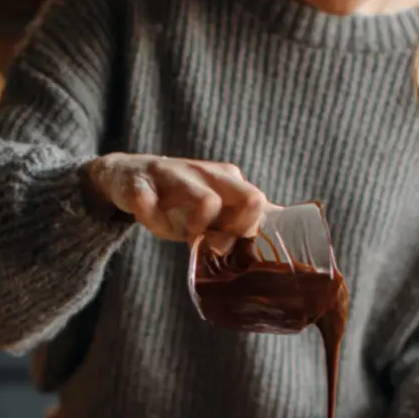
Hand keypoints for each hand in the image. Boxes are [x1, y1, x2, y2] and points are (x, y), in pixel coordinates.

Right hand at [83, 153, 272, 251]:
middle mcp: (208, 174)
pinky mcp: (142, 184)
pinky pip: (149, 203)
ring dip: (200, 229)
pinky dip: (153, 220)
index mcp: (230, 180)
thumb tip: (287, 227)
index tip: (233, 243)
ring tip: (185, 236)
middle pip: (250, 198)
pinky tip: (152, 221)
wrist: (130, 176)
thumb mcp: (216, 208)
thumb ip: (247, 219)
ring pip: (206, 201)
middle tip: (213, 241)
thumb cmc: (180, 199)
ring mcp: (175, 176)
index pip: (261, 205)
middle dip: (238, 231)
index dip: (250, 232)